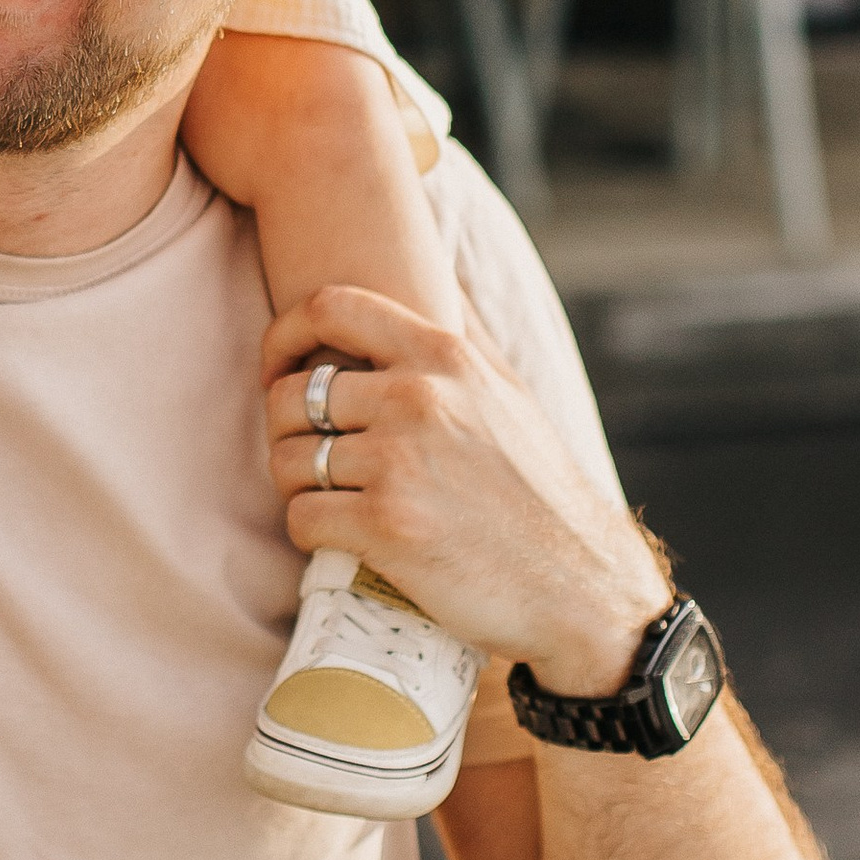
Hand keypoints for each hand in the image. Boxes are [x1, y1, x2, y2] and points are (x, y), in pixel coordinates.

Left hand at [263, 287, 666, 693]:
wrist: (581, 585)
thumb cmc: (540, 488)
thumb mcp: (511, 392)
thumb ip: (465, 332)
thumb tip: (437, 273)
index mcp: (446, 357)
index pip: (332, 306)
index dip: (285, 332)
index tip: (279, 367)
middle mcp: (419, 400)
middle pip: (292, 394)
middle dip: (285, 429)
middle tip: (309, 455)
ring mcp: (400, 464)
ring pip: (289, 459)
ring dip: (296, 485)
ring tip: (329, 497)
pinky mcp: (386, 528)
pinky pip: (301, 517)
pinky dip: (310, 531)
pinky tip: (341, 538)